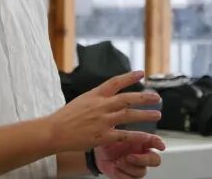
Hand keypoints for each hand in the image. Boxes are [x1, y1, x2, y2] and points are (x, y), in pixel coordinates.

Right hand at [45, 71, 161, 151]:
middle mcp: (101, 105)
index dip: (129, 77)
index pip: (115, 82)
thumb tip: (107, 96)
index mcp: (95, 95)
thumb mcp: (81, 100)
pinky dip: (137, 136)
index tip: (141, 73)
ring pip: (129, 115)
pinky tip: (147, 137)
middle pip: (127, 98)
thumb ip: (96, 99)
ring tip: (156, 115)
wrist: (54, 131)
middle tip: (156, 97)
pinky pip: (125, 135)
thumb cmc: (65, 117)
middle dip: (144, 97)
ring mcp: (103, 121)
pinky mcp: (103, 136)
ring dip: (145, 114)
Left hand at [95, 131, 164, 177]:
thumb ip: (121, 126)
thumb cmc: (107, 139)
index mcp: (141, 141)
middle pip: (155, 160)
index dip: (159, 143)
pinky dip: (122, 174)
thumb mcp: (113, 131)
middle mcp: (141, 154)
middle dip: (144, 160)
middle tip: (130, 156)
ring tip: (118, 161)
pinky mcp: (129, 176)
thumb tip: (125, 114)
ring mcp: (136, 166)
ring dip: (129, 167)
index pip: (155, 142)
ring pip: (142, 171)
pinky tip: (115, 167)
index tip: (160, 145)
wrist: (96, 152)